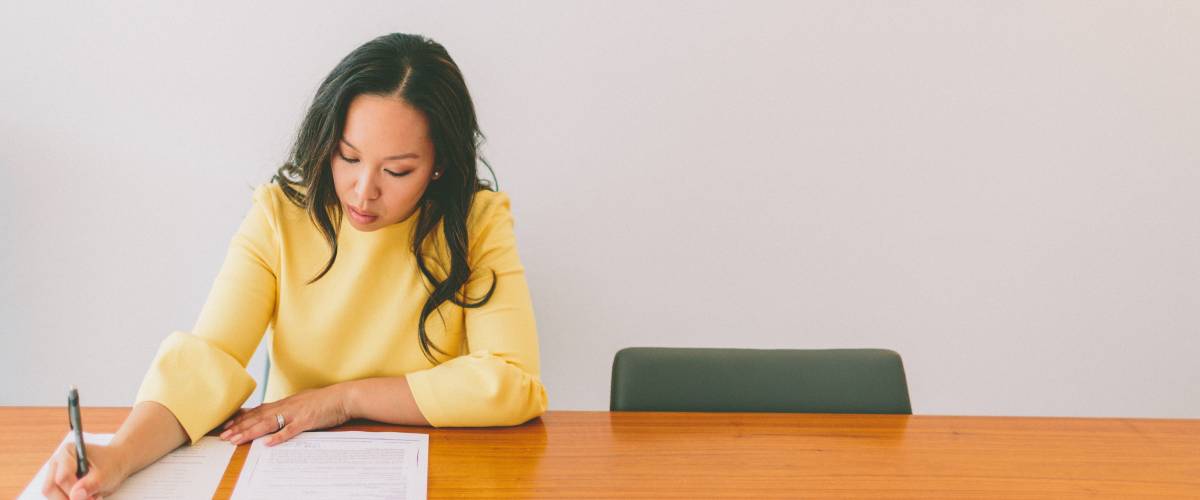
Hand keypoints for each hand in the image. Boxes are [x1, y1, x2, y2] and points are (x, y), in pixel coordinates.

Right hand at [41, 441, 127, 499]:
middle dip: (69, 499)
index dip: (74, 492)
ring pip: (51, 495)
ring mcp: (54, 474)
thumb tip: (74, 496)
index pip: (62, 478)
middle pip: (50, 488)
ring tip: (92, 497)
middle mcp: (57, 463)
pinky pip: (57, 497)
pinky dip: (70, 499)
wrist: (116, 463)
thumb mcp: (105, 474)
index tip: (91, 498)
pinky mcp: (57, 484)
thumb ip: (90, 484)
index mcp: (67, 452)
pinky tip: (87, 497)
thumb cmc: (111, 464)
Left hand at [219, 385, 350, 446]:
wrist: (344, 397)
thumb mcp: (303, 402)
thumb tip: (279, 414)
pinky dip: (278, 436)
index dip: (242, 418)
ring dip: (250, 432)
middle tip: (224, 436)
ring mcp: (296, 413)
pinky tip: (267, 443)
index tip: (228, 425)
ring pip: (268, 423)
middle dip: (239, 427)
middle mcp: (286, 406)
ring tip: (236, 440)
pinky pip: (290, 430)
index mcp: (285, 403)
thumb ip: (289, 408)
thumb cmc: (326, 401)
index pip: (258, 410)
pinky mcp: (306, 421)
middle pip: (258, 417)